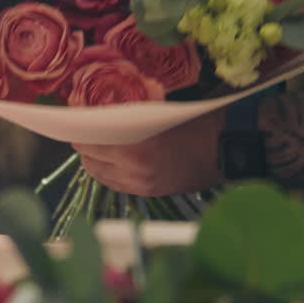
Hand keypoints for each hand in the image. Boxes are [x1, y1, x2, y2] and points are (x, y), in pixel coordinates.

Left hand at [72, 108, 225, 195]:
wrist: (227, 149)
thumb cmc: (196, 122)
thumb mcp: (157, 110)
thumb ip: (126, 114)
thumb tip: (98, 109)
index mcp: (135, 148)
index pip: (89, 141)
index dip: (80, 129)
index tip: (76, 119)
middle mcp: (133, 171)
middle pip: (88, 159)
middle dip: (86, 144)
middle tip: (88, 130)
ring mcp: (140, 185)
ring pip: (99, 175)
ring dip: (95, 160)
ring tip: (100, 145)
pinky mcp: (148, 193)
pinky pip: (114, 184)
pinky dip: (109, 172)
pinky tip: (114, 160)